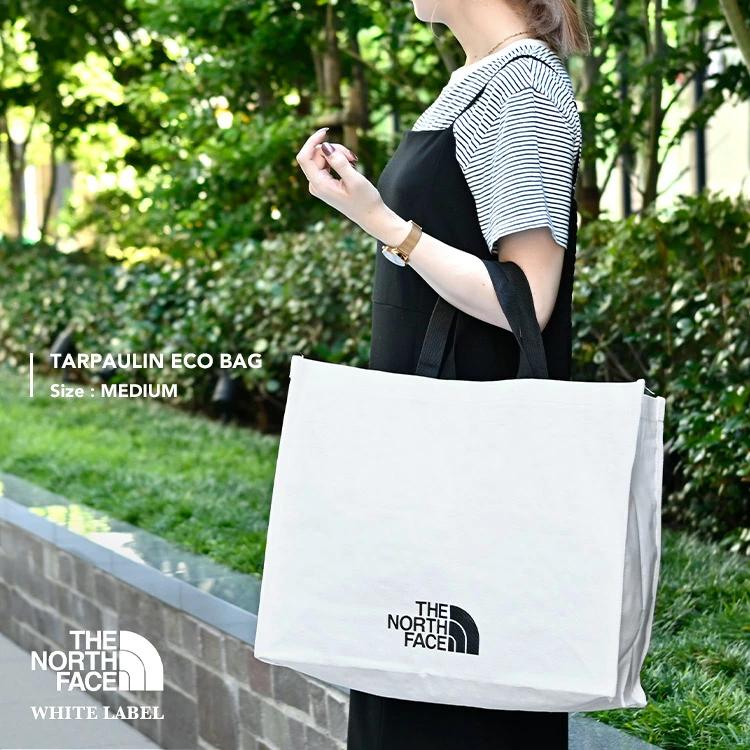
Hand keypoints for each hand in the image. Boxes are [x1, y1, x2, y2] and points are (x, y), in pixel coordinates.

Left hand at [295, 127, 406, 243]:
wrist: (371, 216)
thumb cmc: (365, 200)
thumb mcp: (355, 180)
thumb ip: (340, 162)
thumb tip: (325, 146)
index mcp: (319, 185)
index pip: (304, 157)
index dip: (312, 141)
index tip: (327, 130)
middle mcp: (315, 185)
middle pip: (316, 155)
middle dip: (334, 149)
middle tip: (353, 157)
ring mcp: (319, 184)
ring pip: (322, 157)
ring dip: (338, 154)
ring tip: (354, 162)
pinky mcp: (325, 183)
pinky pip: (326, 163)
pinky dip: (338, 160)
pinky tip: (351, 165)